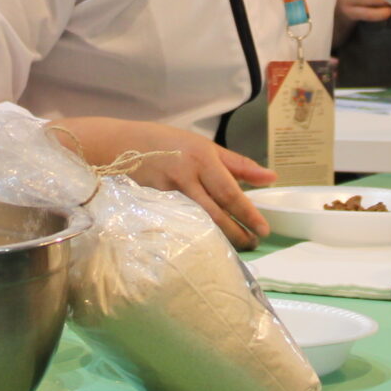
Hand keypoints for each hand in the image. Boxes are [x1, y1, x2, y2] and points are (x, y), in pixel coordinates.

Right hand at [56, 116, 275, 249]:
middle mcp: (185, 176)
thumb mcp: (204, 146)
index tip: (263, 229)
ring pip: (198, 221)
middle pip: (216, 212)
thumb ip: (238, 164)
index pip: (230, 192)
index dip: (248, 213)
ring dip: (219, 238)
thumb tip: (271, 178)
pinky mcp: (152, 205)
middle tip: (252, 244)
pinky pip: (178, 224)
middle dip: (237, 232)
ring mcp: (166, 193)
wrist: (118, 146)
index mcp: (202, 158)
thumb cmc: (167, 143)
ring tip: (234, 248)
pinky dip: (194, 236)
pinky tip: (204, 245)